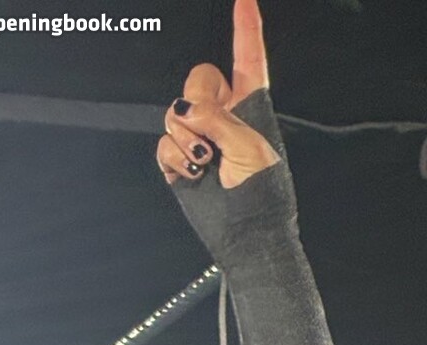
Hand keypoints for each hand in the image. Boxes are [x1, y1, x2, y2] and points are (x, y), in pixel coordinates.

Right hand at [156, 0, 278, 191]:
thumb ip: (217, 118)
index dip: (245, 27)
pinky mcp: (181, 158)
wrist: (247, 236)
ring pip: (175, 111)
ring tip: (207, 163)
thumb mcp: (249, 148)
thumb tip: (183, 112)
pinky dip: (175, 157)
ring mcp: (200, 136)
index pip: (248, 58)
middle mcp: (224, 115)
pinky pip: (164, 142)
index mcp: (251, 106)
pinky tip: (193, 173)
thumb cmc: (262, 195)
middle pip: (197, 79)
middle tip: (214, 138)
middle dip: (200, 103)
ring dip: (187, 138)